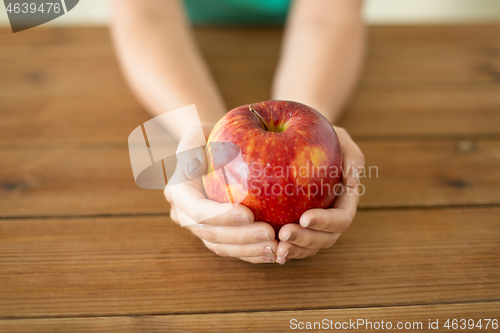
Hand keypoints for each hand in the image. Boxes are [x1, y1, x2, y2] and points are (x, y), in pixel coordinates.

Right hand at [164, 126, 277, 263]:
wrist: (216, 152)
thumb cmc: (211, 136)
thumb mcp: (199, 133)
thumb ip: (192, 145)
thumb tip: (194, 166)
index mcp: (177, 192)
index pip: (197, 210)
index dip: (221, 216)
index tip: (249, 214)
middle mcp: (184, 215)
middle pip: (210, 234)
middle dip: (240, 238)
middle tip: (270, 235)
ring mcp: (200, 228)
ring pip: (222, 247)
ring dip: (249, 251)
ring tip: (277, 247)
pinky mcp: (218, 236)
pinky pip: (234, 250)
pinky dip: (254, 253)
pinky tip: (277, 251)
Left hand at [275, 126, 363, 263]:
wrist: (300, 139)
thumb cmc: (321, 135)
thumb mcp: (340, 138)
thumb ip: (351, 156)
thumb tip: (353, 181)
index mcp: (345, 200)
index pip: (341, 218)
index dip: (325, 222)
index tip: (304, 217)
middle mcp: (330, 216)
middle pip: (325, 239)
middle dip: (306, 240)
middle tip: (284, 235)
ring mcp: (313, 224)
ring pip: (308, 246)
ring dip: (294, 250)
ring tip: (275, 249)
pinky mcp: (294, 225)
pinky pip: (291, 243)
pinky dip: (281, 248)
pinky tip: (266, 249)